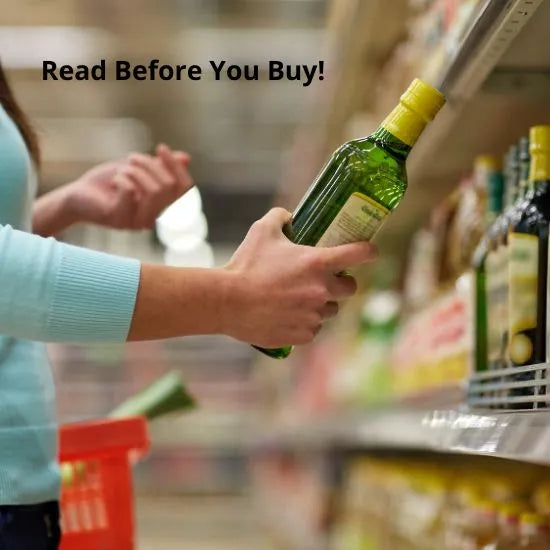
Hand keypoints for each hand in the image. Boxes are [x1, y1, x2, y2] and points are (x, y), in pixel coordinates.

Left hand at [67, 144, 192, 228]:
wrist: (79, 195)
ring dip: (136, 171)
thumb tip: (186, 158)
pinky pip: (130, 191)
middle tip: (132, 158)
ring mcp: (138, 223)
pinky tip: (113, 181)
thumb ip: (162, 166)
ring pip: (153, 191)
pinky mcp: (119, 220)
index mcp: (163, 210)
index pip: (184, 190)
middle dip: (150, 165)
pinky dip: (122, 178)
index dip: (176, 166)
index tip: (161, 147)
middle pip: (169, 187)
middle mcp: (155, 220)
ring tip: (122, 169)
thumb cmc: (110, 182)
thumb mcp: (140, 169)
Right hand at [221, 208, 377, 347]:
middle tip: (326, 280)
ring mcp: (313, 315)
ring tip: (299, 299)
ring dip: (321, 304)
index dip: (368, 251)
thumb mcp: (262, 231)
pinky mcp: (303, 334)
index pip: (359, 254)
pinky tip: (288, 315)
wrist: (227, 301)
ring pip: (330, 310)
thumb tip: (289, 215)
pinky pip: (313, 329)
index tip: (370, 251)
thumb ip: (280, 217)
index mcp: (317, 263)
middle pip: (350, 288)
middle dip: (342, 283)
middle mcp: (321, 290)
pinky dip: (305, 323)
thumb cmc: (245, 265)